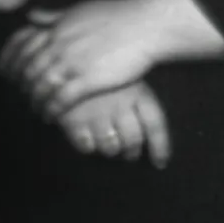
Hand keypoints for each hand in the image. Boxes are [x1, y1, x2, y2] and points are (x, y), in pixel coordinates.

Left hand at [4, 0, 211, 118]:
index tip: (9, 76)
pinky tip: (51, 117)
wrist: (146, 25)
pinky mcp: (88, 80)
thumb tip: (31, 14)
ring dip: (36, 102)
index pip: (23, 48)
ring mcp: (73, 63)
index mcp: (57, 28)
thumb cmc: (119, 15)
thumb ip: (54, 16)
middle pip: (29, 70)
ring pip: (42, 87)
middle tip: (23, 96)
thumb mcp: (80, 9)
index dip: (12, 64)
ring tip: (37, 110)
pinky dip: (51, 110)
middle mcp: (60, 45)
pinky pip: (60, 100)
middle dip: (23, 86)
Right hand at [57, 79, 172, 166]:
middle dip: (131, 152)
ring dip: (111, 150)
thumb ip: (139, 102)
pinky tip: (88, 137)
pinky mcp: (74, 120)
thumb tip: (149, 135)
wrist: (63, 60)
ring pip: (111, 147)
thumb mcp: (127, 78)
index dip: (160, 147)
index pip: (155, 125)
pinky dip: (89, 146)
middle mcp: (119, 104)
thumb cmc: (102, 72)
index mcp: (137, 91)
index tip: (160, 163)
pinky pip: (87, 147)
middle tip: (129, 154)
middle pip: (133, 141)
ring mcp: (96, 113)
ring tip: (108, 144)